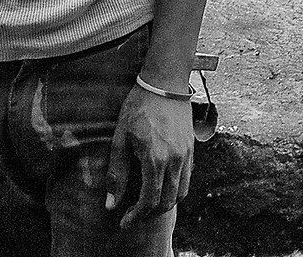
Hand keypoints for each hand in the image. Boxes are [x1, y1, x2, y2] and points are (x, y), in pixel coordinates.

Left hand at [105, 84, 193, 227]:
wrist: (164, 82)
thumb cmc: (139, 107)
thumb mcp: (120, 139)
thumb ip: (117, 173)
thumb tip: (111, 203)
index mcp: (155, 158)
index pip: (150, 200)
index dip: (136, 216)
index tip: (124, 221)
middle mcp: (175, 160)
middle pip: (168, 202)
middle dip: (149, 213)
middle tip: (133, 215)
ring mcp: (186, 154)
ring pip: (180, 192)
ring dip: (164, 203)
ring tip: (147, 202)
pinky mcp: (191, 148)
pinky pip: (187, 178)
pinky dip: (174, 189)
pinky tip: (160, 183)